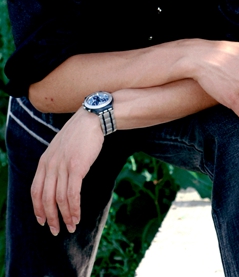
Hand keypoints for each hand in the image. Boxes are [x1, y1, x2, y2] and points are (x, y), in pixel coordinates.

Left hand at [31, 108, 103, 234]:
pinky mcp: (77, 167)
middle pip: (46, 198)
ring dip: (65, 216)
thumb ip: (54, 163)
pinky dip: (74, 208)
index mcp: (45, 161)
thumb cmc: (79, 133)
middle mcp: (51, 165)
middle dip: (50, 218)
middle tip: (56, 230)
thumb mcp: (60, 147)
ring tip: (71, 226)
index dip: (38, 208)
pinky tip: (77, 216)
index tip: (42, 221)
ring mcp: (63, 166)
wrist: (92, 118)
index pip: (35, 190)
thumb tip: (55, 182)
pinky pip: (72, 194)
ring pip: (60, 199)